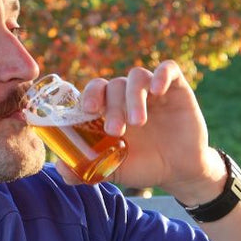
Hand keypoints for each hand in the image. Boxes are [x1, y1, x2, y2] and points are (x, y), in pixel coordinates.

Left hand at [58, 62, 222, 198]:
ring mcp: (153, 91)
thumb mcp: (114, 170)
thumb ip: (86, 169)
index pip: (94, 90)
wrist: (181, 172)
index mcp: (111, 108)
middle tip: (115, 130)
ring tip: (138, 122)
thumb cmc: (146, 167)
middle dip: (112, 106)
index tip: (88, 110)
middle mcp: (129, 96)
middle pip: (114, 85)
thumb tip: (60, 169)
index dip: (89, 94)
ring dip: (133, 97)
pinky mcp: (177, 89)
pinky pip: (169, 69)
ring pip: (137, 77)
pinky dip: (162, 75)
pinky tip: (158, 91)